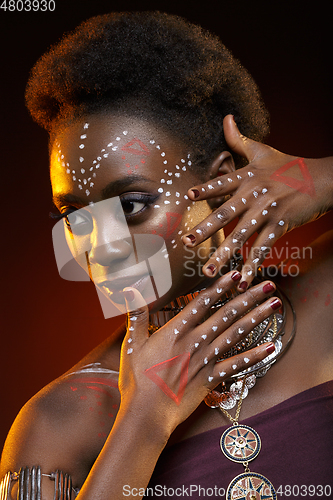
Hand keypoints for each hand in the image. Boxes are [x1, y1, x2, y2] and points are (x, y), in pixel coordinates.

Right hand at [118, 271, 278, 434]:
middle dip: (249, 296)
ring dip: (257, 317)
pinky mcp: (212, 378)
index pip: (203, 302)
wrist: (147, 414)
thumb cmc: (137, 380)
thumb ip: (136, 315)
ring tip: (274, 305)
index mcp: (177, 330)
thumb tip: (129, 288)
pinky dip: (255, 356)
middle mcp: (196, 341)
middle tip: (267, 284)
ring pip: (237, 333)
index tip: (236, 274)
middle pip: (227, 313)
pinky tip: (271, 346)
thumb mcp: (132, 344)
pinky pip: (238, 365)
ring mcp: (207, 359)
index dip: (221, 286)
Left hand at [182, 114, 332, 290]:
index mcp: (247, 176)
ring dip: (224, 253)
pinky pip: (263, 248)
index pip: (223, 182)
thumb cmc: (288, 165)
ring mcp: (268, 211)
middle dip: (205, 229)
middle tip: (187, 243)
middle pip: (226, 213)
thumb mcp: (263, 150)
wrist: (321, 179)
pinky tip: (242, 280)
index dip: (206, 188)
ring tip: (208, 269)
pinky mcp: (281, 225)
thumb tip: (226, 117)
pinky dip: (253, 264)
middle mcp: (254, 193)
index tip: (188, 196)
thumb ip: (239, 139)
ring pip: (242, 235)